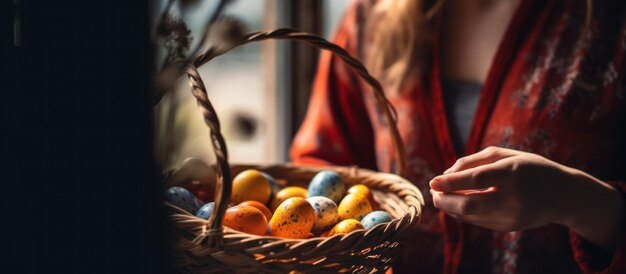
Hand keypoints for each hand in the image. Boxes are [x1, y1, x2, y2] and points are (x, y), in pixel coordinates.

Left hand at [429, 146, 622, 249]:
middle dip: (444, 200)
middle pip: (469, 205)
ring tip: (442, 195)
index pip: (477, 179)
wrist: (564, 195)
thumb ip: (473, 161)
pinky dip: (463, 212)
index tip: (433, 181)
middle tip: (433, 192)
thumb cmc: (530, 168)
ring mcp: (512, 217)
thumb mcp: (506, 155)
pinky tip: (459, 203)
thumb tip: (445, 176)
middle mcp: (514, 198)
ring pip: (469, 216)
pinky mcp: (509, 228)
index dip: (451, 182)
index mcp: (514, 173)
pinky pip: (477, 221)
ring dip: (450, 207)